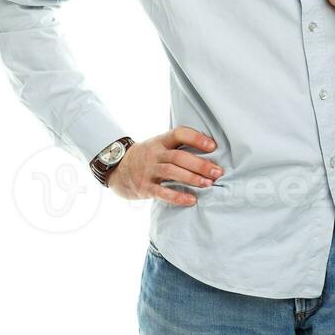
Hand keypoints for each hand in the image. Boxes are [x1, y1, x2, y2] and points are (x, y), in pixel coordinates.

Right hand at [107, 126, 223, 204]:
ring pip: (172, 173)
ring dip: (192, 178)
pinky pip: (162, 192)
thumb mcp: (157, 145)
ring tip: (208, 184)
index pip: (179, 134)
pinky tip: (192, 200)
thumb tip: (209, 150)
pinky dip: (178, 197)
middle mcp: (154, 154)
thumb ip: (176, 147)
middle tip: (217, 172)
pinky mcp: (144, 187)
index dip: (196, 138)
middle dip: (200, 164)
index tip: (213, 146)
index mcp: (160, 141)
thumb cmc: (146, 157)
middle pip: (178, 157)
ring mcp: (148, 171)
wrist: (117, 169)